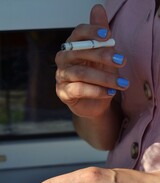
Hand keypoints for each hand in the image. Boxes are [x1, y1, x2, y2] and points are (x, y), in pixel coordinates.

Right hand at [55, 4, 127, 118]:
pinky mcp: (63, 92)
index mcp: (73, 46)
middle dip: (103, 56)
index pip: (78, 33)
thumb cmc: (98, 77)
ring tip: (121, 84)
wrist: (95, 102)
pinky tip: (110, 93)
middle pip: (80, 53)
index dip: (91, 32)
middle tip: (122, 61)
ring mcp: (61, 76)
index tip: (108, 36)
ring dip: (104, 78)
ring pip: (81, 73)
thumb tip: (98, 8)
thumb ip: (101, 36)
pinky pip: (78, 89)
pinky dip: (96, 91)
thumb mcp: (104, 57)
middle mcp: (63, 59)